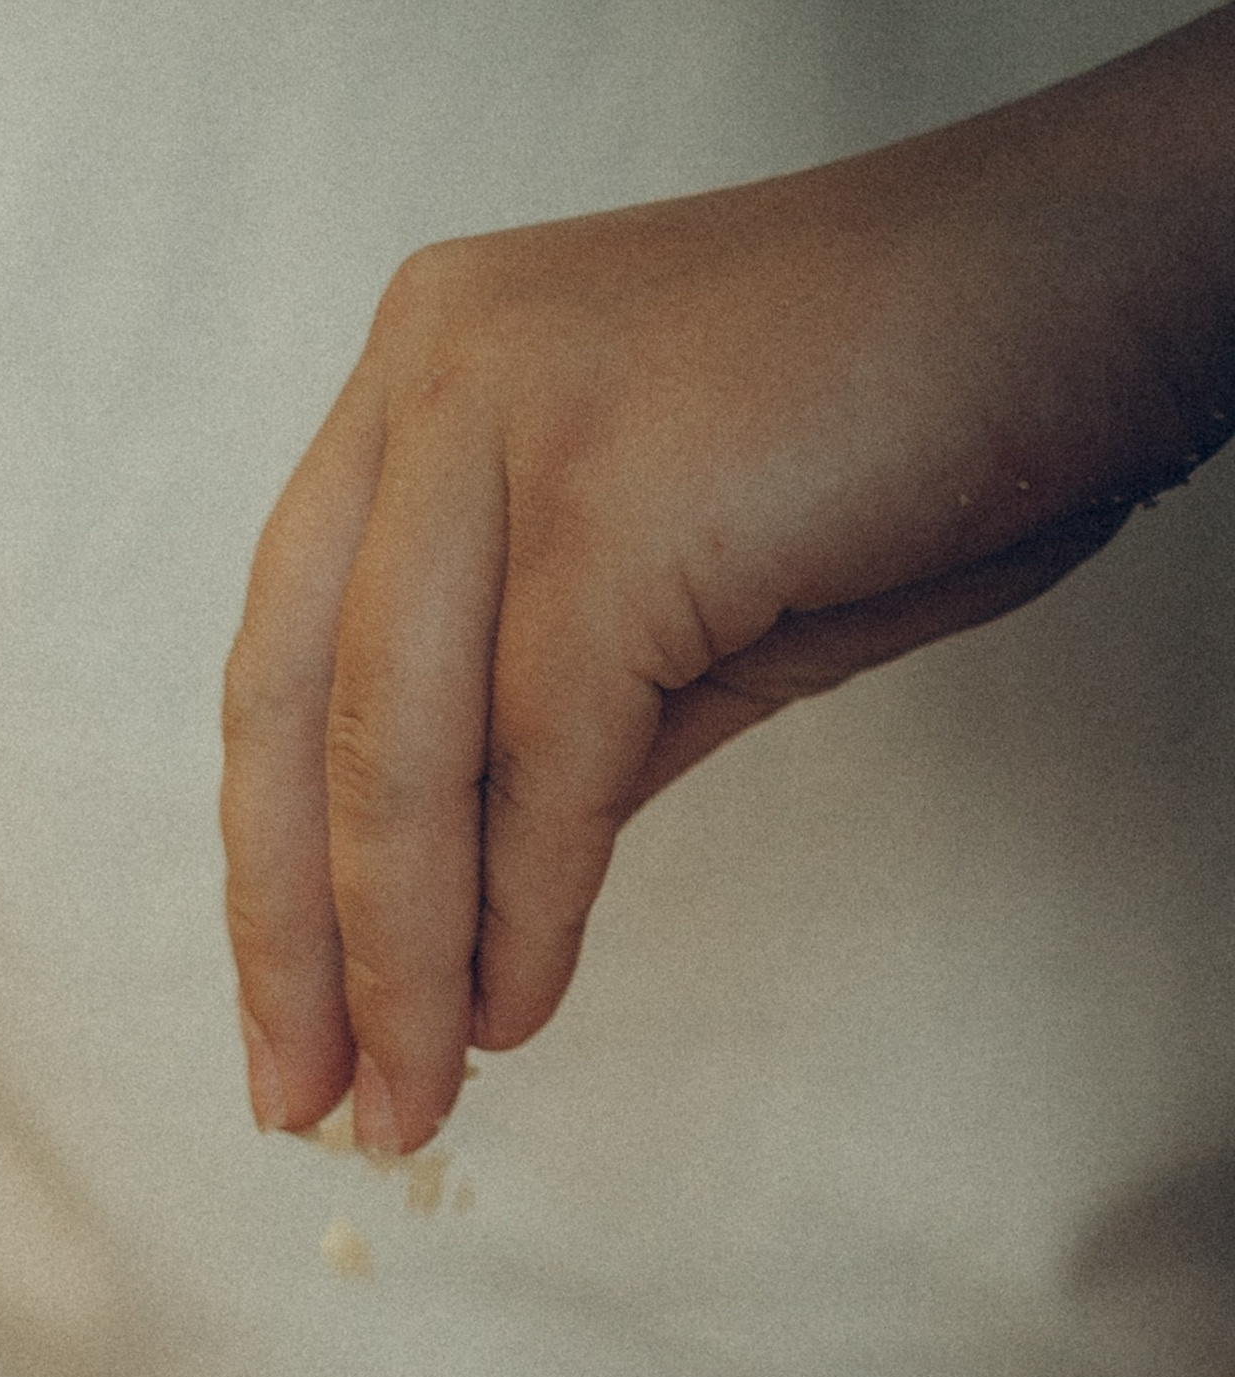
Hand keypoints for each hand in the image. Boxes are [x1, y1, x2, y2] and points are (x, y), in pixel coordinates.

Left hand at [223, 3, 1234, 1153]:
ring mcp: (516, 425)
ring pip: (401, 754)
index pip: (288, 655)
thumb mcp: (678, 598)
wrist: (1105, 274)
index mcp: (426, 374)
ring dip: (402, 963)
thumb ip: (548, 731)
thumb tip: (458, 927)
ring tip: (407, 1102)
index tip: (283, 1016)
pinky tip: (514, 1013)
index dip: (271, 859)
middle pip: (299, 713)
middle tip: (303, 1100)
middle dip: (298, 939)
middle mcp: (435, 374)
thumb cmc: (914, 419)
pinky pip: (541, 762)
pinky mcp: (619, 506)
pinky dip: (524, 913)